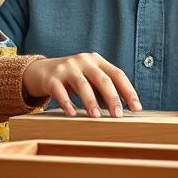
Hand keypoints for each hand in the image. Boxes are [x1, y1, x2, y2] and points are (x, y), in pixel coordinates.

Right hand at [22, 53, 140, 117]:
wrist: (40, 71)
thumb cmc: (72, 79)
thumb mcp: (89, 79)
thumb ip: (103, 90)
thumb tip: (123, 110)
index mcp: (97, 61)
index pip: (118, 75)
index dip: (128, 91)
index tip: (137, 108)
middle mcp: (84, 61)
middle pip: (102, 79)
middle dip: (112, 98)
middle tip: (118, 115)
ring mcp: (67, 68)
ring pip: (82, 85)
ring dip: (91, 102)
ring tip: (97, 117)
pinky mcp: (51, 78)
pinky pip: (60, 91)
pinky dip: (66, 102)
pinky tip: (72, 113)